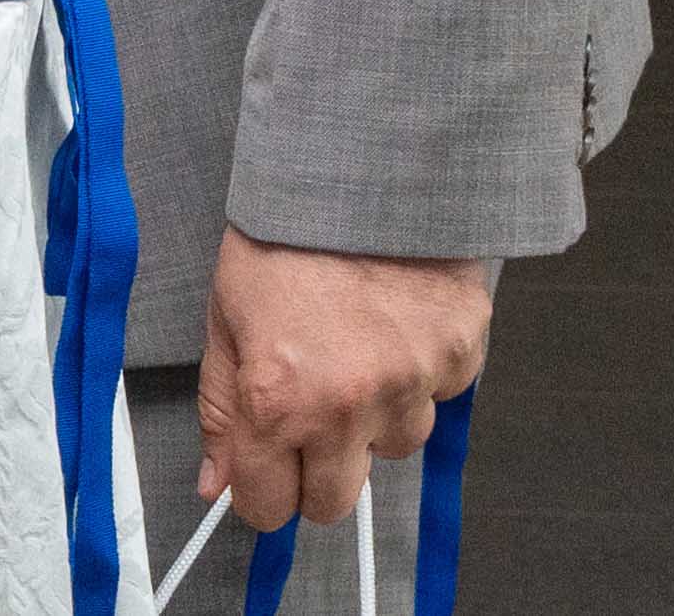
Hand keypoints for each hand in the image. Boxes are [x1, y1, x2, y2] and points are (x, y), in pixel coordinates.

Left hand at [194, 233, 489, 536]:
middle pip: (335, 504)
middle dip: (317, 472)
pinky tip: (395, 323)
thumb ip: (220, 410)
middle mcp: (347, 406)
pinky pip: (439, 396)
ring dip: (375, 418)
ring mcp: (410, 385)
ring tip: (356, 348)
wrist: (359, 166)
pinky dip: (420, 373)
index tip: (263, 468)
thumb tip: (214, 484)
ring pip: (394, 449)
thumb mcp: (225, 317)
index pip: (268, 507)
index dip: (261, 490)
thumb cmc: (282, 234)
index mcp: (277, 399)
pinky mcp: (459, 356)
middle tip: (311, 415)